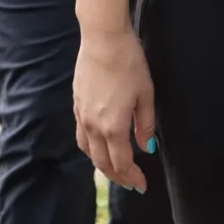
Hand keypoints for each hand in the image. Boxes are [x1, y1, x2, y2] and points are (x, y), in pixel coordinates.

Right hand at [73, 27, 158, 191]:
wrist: (103, 38)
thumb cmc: (129, 63)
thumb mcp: (145, 94)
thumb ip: (145, 124)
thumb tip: (146, 147)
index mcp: (113, 127)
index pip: (121, 163)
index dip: (132, 177)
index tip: (142, 185)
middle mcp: (94, 126)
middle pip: (102, 162)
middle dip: (117, 177)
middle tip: (130, 183)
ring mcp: (82, 115)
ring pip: (88, 151)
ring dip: (100, 165)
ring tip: (114, 168)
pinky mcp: (77, 104)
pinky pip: (81, 135)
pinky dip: (90, 148)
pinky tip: (98, 144)